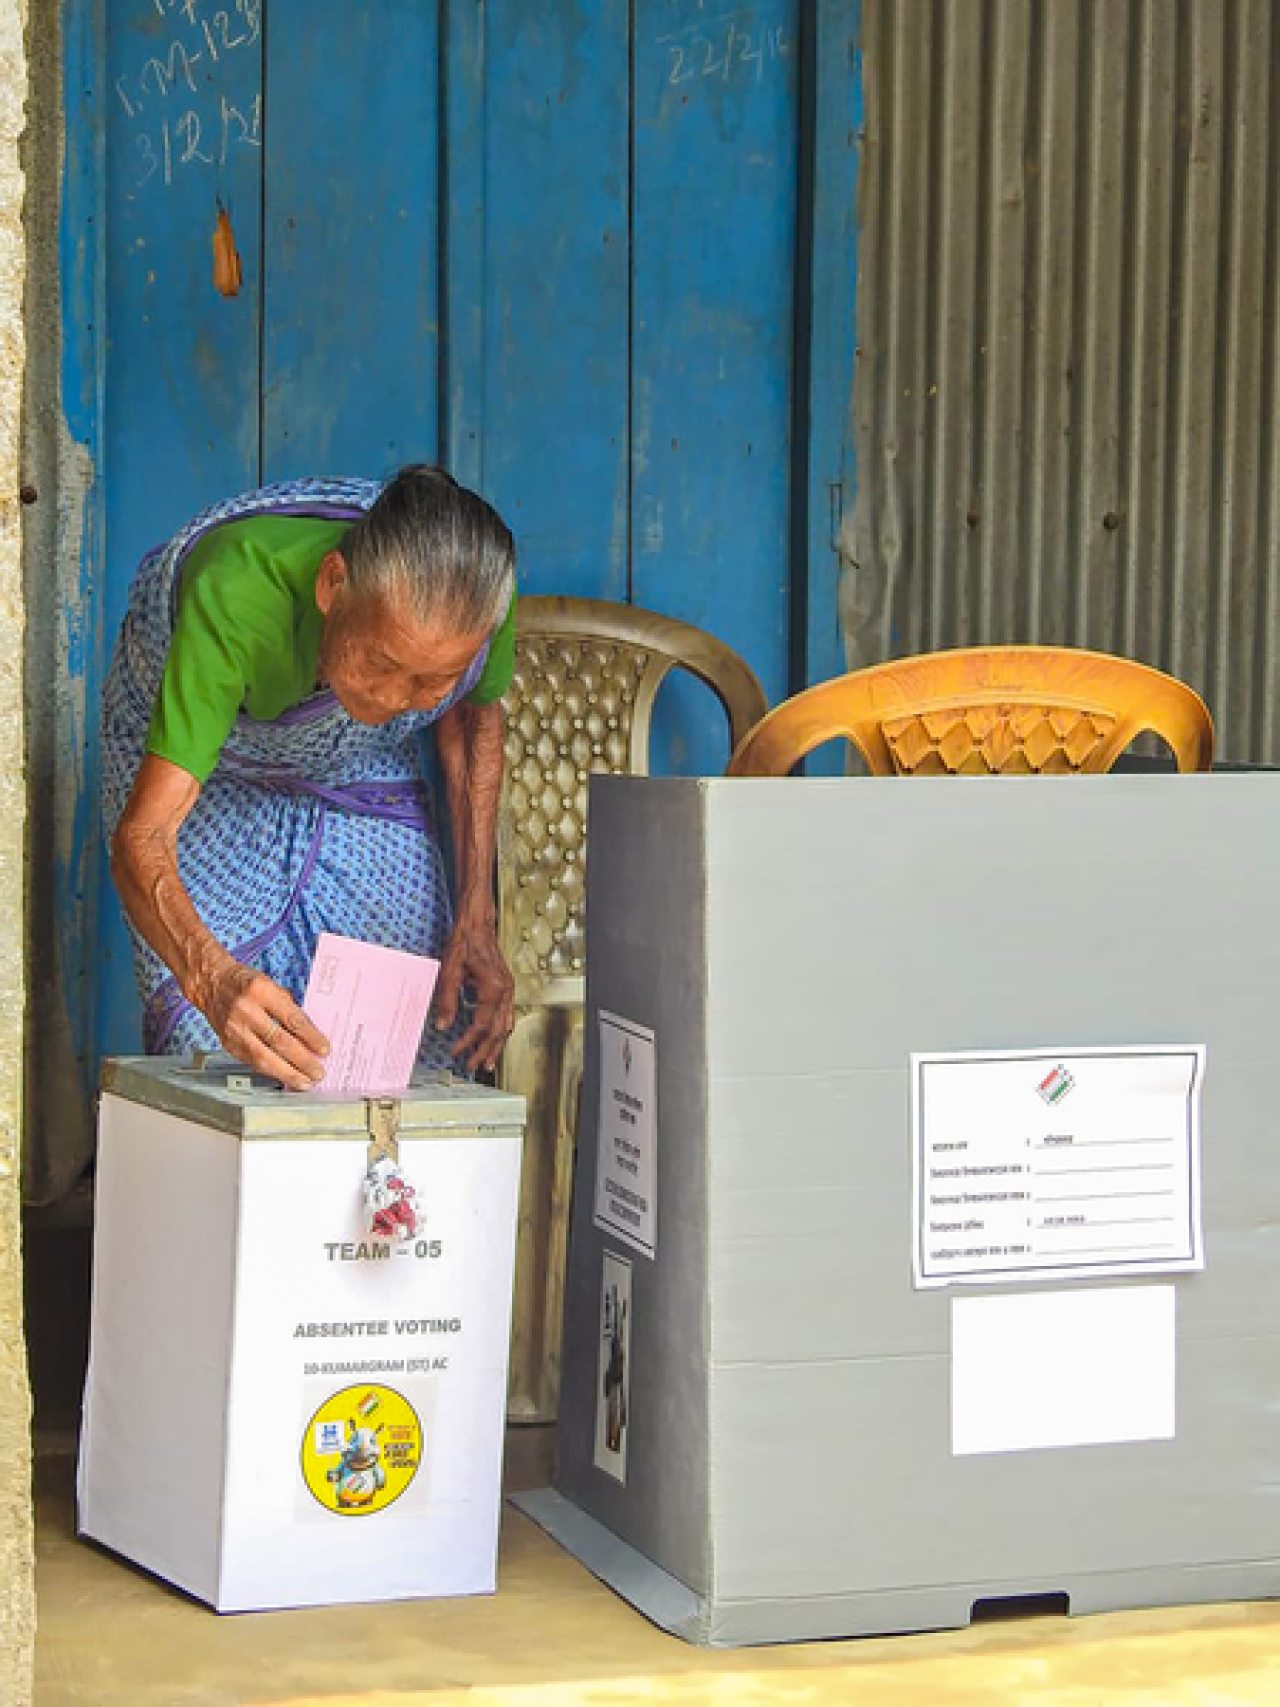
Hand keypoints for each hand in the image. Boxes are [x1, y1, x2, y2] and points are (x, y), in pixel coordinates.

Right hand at [197, 960, 328, 1090]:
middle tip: (318, 1073)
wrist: (211, 983)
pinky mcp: (227, 1043)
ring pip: (263, 1057)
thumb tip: (310, 1037)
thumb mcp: (272, 985)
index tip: (325, 1050)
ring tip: (304, 1082)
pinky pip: (251, 1061)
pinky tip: (284, 1077)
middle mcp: (246, 1010)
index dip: (310, 1037)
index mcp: (261, 991)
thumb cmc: (247, 983)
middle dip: (301, 1060)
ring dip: (286, 1073)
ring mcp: (234, 1029)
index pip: (291, 1019)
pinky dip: (270, 1071)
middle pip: (278, 1041)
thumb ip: (289, 1009)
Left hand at [434, 915, 514, 1073]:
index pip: (481, 1025)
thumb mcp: (450, 972)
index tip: (455, 1052)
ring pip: (506, 1025)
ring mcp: (508, 989)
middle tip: (473, 1067)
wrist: (477, 924)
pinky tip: (495, 1038)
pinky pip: (507, 1015)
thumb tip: (441, 1026)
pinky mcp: (506, 986)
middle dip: (485, 1051)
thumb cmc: (464, 943)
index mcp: (493, 989)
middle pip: (498, 1031)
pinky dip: (501, 1031)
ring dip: (497, 1045)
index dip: (468, 1042)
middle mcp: (505, 991)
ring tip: (488, 1061)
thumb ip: (447, 1001)